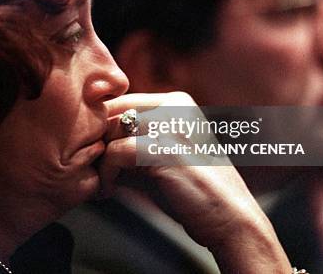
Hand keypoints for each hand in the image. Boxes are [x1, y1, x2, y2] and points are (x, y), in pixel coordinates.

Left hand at [99, 92, 291, 272]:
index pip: (120, 102)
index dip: (102, 130)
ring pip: (110, 130)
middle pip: (112, 113)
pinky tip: (110, 190)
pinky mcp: (165, 150)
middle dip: (98, 144)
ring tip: (105, 183)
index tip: (98, 157)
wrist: (231, 220)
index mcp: (176, 102)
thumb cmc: (194, 192)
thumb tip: (91, 145)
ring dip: (99, 160)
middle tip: (96, 172)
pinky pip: (116, 153)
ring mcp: (171, 125)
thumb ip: (130, 145)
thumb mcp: (159, 159)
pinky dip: (106, 174)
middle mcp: (174, 106)